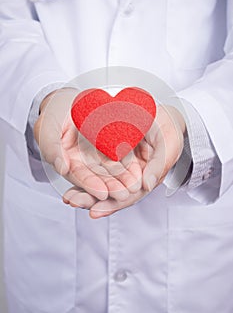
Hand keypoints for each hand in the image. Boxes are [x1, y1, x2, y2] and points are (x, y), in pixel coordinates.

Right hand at [34, 88, 141, 200]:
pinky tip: (139, 169)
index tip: (102, 193)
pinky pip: (122, 153)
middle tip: (124, 194)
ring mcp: (99, 153)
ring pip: (113, 168)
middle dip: (112, 187)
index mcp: (69, 162)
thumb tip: (62, 168)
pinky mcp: (111, 142)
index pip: (80, 177)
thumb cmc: (52, 114)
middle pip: (100, 177)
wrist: (67, 99)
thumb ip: (51, 149)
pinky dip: (130, 162)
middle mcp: (86, 162)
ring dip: (124, 178)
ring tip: (135, 185)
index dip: (91, 185)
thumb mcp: (46, 130)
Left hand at [63, 105, 185, 217]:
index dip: (112, 205)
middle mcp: (129, 177)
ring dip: (83, 190)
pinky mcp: (111, 153)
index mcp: (144, 180)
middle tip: (72, 202)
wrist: (163, 115)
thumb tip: (147, 186)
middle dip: (90, 200)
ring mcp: (119, 166)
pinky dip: (84, 171)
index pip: (127, 197)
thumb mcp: (168, 146)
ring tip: (67, 197)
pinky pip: (97, 164)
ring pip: (101, 181)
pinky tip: (68, 173)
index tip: (94, 212)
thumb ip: (158, 165)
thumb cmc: (170, 131)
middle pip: (110, 193)